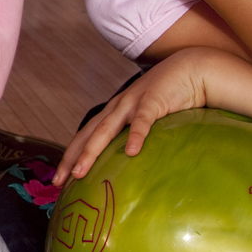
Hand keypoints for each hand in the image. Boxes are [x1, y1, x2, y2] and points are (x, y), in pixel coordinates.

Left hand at [54, 49, 213, 182]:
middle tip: (58, 181)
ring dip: (91, 151)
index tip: (60, 179)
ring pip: (106, 129)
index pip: (86, 135)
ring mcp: (133, 102)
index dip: (71, 156)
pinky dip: (136, 135)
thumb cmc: (171, 98)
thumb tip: (130, 164)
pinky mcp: (153, 100)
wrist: (192, 69)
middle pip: (88, 134)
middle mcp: (118, 107)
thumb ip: (137, 136)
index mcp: (115, 112)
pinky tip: (132, 151)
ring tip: (80, 172)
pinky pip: (142, 120)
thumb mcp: (148, 119)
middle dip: (72, 158)